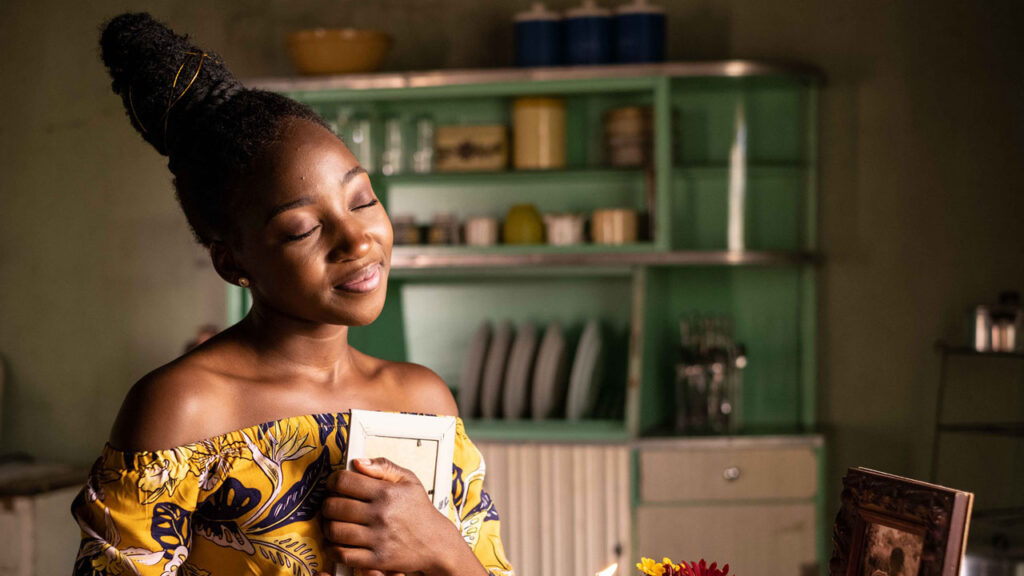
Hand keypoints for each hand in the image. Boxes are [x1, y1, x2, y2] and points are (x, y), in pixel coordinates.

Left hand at [320, 457, 456, 574]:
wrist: (437, 543)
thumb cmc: (420, 511)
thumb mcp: (409, 480)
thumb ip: (383, 466)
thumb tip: (358, 462)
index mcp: (387, 492)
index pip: (344, 481)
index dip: (332, 481)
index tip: (333, 484)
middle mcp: (381, 514)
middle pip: (334, 506)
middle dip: (327, 504)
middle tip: (332, 504)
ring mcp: (378, 538)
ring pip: (334, 531)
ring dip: (328, 526)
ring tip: (334, 522)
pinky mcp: (377, 559)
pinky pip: (343, 554)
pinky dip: (333, 549)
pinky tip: (337, 542)